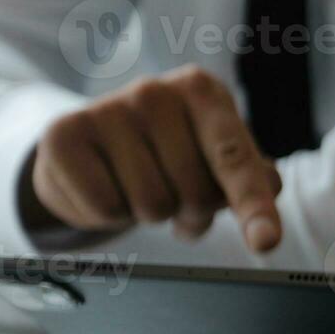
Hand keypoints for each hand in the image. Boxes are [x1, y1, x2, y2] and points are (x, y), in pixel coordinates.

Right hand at [22, 66, 282, 250]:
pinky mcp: (63, 135)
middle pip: (196, 193)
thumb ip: (251, 173)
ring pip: (152, 206)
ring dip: (153, 214)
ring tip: (143, 188)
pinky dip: (111, 214)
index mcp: (203, 91)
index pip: (234, 158)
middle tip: (179, 194)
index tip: (266, 242)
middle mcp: (155, 91)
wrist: (94, 143)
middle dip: (193, 210)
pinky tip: (108, 187)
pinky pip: (105, 209)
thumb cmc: (170, 151)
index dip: (253, 204)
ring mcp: (106, 108)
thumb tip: (271, 185)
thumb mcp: (216, 154)